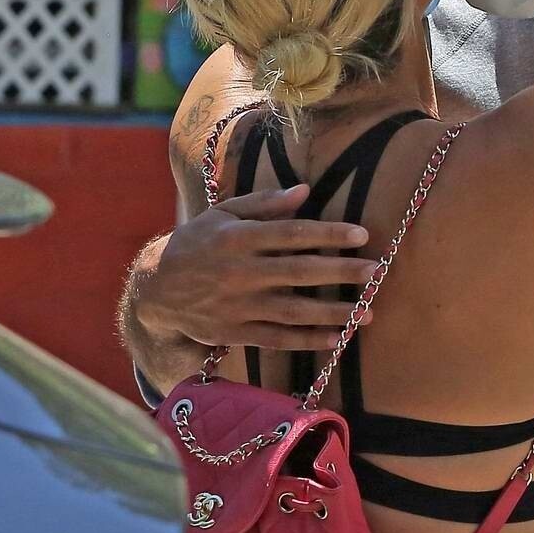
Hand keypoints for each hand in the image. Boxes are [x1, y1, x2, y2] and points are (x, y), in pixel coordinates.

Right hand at [141, 185, 379, 349]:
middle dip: (341, 273)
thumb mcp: (222, 215)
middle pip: (299, 273)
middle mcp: (239, 272)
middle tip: (376, 272)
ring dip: (333, 313)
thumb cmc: (197, 244)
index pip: (291, 234)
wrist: (156, 289)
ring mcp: (237, 306)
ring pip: (293, 311)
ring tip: (368, 311)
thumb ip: (263, 204)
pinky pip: (277, 339)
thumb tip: (304, 191)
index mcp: (237, 238)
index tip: (361, 235)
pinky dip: (307, 341)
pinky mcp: (235, 333)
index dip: (328, 235)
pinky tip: (336, 339)